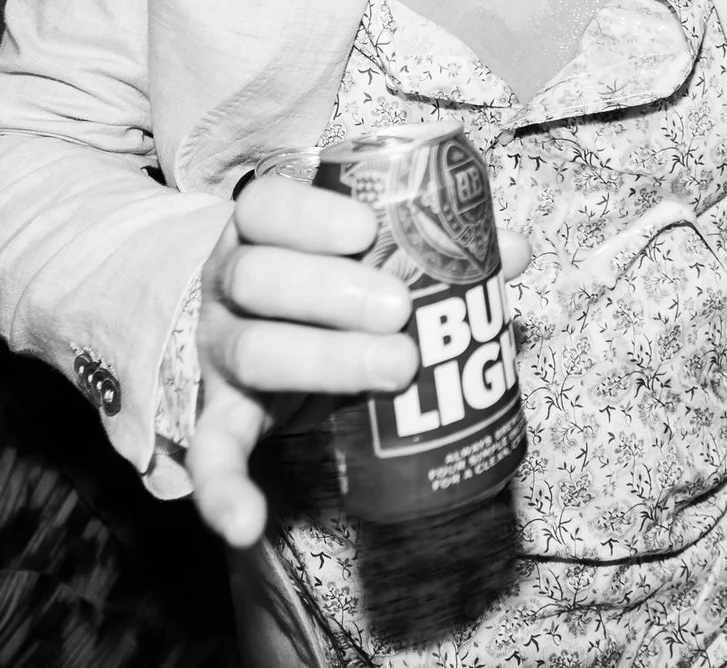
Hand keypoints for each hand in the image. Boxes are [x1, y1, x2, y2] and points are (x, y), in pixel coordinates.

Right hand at [188, 174, 530, 546]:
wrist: (260, 329)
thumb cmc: (332, 282)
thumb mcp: (371, 256)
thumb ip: (438, 248)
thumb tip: (515, 249)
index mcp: (264, 231)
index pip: (265, 206)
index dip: (309, 216)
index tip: (367, 230)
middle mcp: (230, 285)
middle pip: (257, 277)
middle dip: (331, 292)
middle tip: (400, 310)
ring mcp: (223, 350)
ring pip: (252, 351)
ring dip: (323, 361)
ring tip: (398, 368)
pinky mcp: (223, 415)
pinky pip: (211, 453)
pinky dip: (221, 490)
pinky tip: (247, 522)